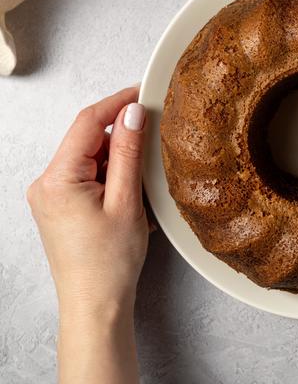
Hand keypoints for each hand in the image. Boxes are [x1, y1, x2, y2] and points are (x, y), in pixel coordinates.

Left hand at [27, 87, 147, 382]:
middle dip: (121, 134)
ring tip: (144, 176)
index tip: (143, 90)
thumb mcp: (126, 201)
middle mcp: (46, 183)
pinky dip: (111, 175)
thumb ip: (128, 152)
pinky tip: (130, 190)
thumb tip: (133, 112)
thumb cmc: (110, 261)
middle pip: (87, 139)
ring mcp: (51, 195)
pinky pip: (87, 175)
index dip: (116, 102)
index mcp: (57, 179)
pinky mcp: (60, 205)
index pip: (87, 123)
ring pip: (90, 157)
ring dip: (118, 157)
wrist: (95, 304)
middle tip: (155, 135)